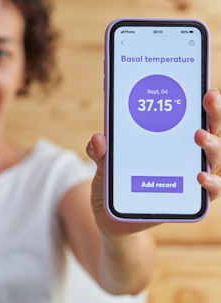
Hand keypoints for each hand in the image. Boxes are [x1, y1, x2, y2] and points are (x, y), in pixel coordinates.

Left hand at [87, 88, 220, 233]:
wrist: (111, 219)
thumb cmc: (112, 185)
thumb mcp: (102, 165)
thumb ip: (99, 152)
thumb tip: (98, 139)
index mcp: (168, 142)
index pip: (192, 118)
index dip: (203, 104)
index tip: (206, 88)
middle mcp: (185, 158)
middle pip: (210, 134)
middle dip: (213, 115)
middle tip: (209, 98)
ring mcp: (189, 180)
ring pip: (214, 162)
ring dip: (213, 147)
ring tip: (199, 136)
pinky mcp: (188, 202)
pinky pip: (208, 193)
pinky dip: (210, 184)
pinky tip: (200, 176)